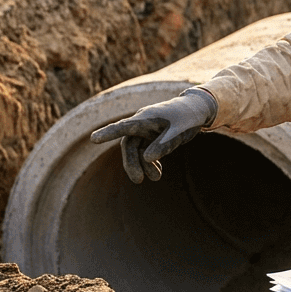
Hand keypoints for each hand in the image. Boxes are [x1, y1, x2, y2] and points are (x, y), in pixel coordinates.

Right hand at [89, 89, 216, 182]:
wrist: (196, 110)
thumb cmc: (186, 119)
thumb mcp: (178, 133)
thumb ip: (163, 145)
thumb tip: (146, 159)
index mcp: (146, 118)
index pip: (124, 126)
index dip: (108, 133)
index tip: (94, 139)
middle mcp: (142, 123)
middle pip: (129, 145)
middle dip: (131, 163)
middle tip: (138, 180)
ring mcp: (145, 130)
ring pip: (136, 150)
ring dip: (143, 165)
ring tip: (156, 178)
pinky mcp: (151, 136)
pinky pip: (144, 152)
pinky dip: (150, 163)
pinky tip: (157, 174)